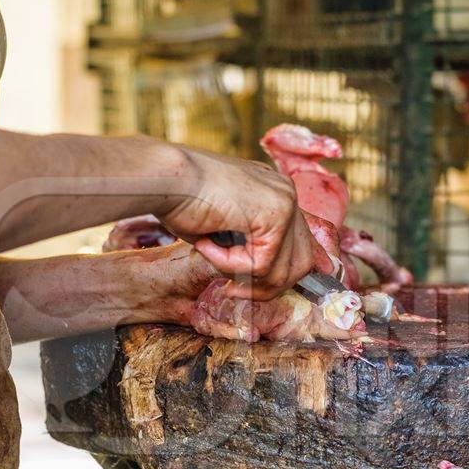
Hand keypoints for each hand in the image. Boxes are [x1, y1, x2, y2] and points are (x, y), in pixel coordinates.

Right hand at [156, 144, 322, 300]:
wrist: (166, 179)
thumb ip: (249, 246)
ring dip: (241, 274)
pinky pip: (260, 264)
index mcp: (276, 193)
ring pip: (282, 270)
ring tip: (211, 256)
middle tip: (232, 290)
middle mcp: (286, 194)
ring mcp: (285, 202)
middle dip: (267, 287)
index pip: (302, 244)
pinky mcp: (276, 214)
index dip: (286, 275)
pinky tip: (207, 243)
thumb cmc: (181, 202)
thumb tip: (267, 281)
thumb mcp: (224, 229)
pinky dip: (228, 264)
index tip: (256, 290)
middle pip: (301, 262)